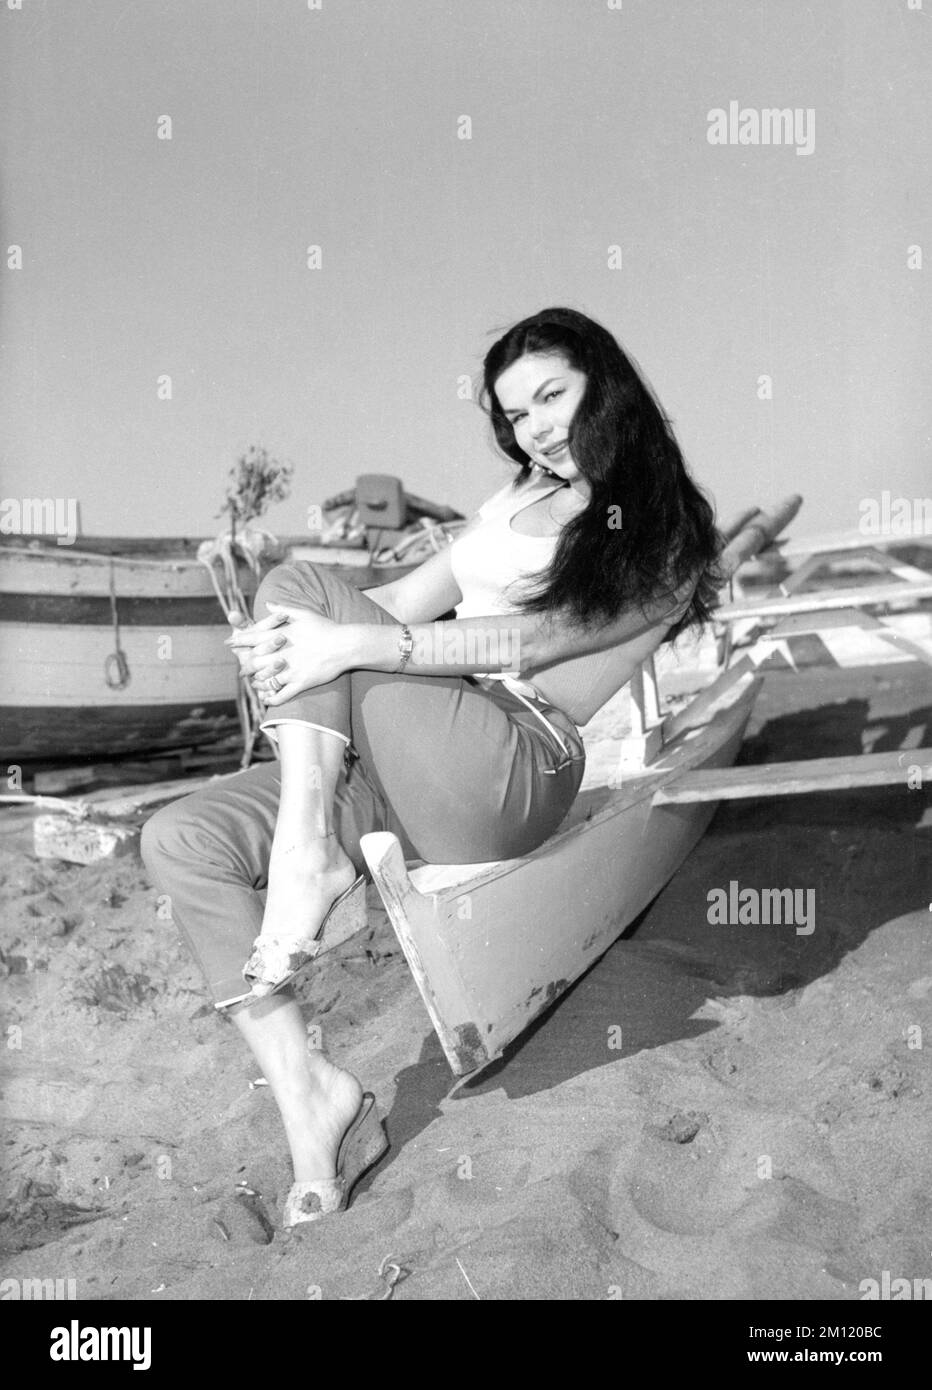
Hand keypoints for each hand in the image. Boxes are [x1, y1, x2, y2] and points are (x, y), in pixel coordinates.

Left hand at [225, 603, 349, 703]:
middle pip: (255, 661)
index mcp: (282, 635)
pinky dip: (271, 698)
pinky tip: (267, 699)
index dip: (239, 641)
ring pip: (266, 679)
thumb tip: (268, 602)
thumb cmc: (326, 627)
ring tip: (253, 684)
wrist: (345, 644)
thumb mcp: (304, 614)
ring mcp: (291, 669)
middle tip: (241, 670)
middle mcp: (283, 653)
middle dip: (246, 665)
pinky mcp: (301, 683)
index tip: (229, 643)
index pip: (253, 638)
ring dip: (258, 682)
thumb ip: (283, 609)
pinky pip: (281, 694)